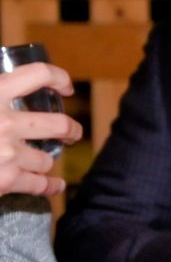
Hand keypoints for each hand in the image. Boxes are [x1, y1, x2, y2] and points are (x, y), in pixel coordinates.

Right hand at [0, 64, 80, 196]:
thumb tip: (10, 85)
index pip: (38, 74)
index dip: (58, 78)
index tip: (66, 88)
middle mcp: (5, 121)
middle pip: (59, 124)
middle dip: (71, 130)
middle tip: (72, 133)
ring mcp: (8, 152)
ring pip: (47, 159)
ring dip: (45, 162)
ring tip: (40, 163)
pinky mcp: (7, 180)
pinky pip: (40, 185)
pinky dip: (49, 187)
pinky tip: (54, 186)